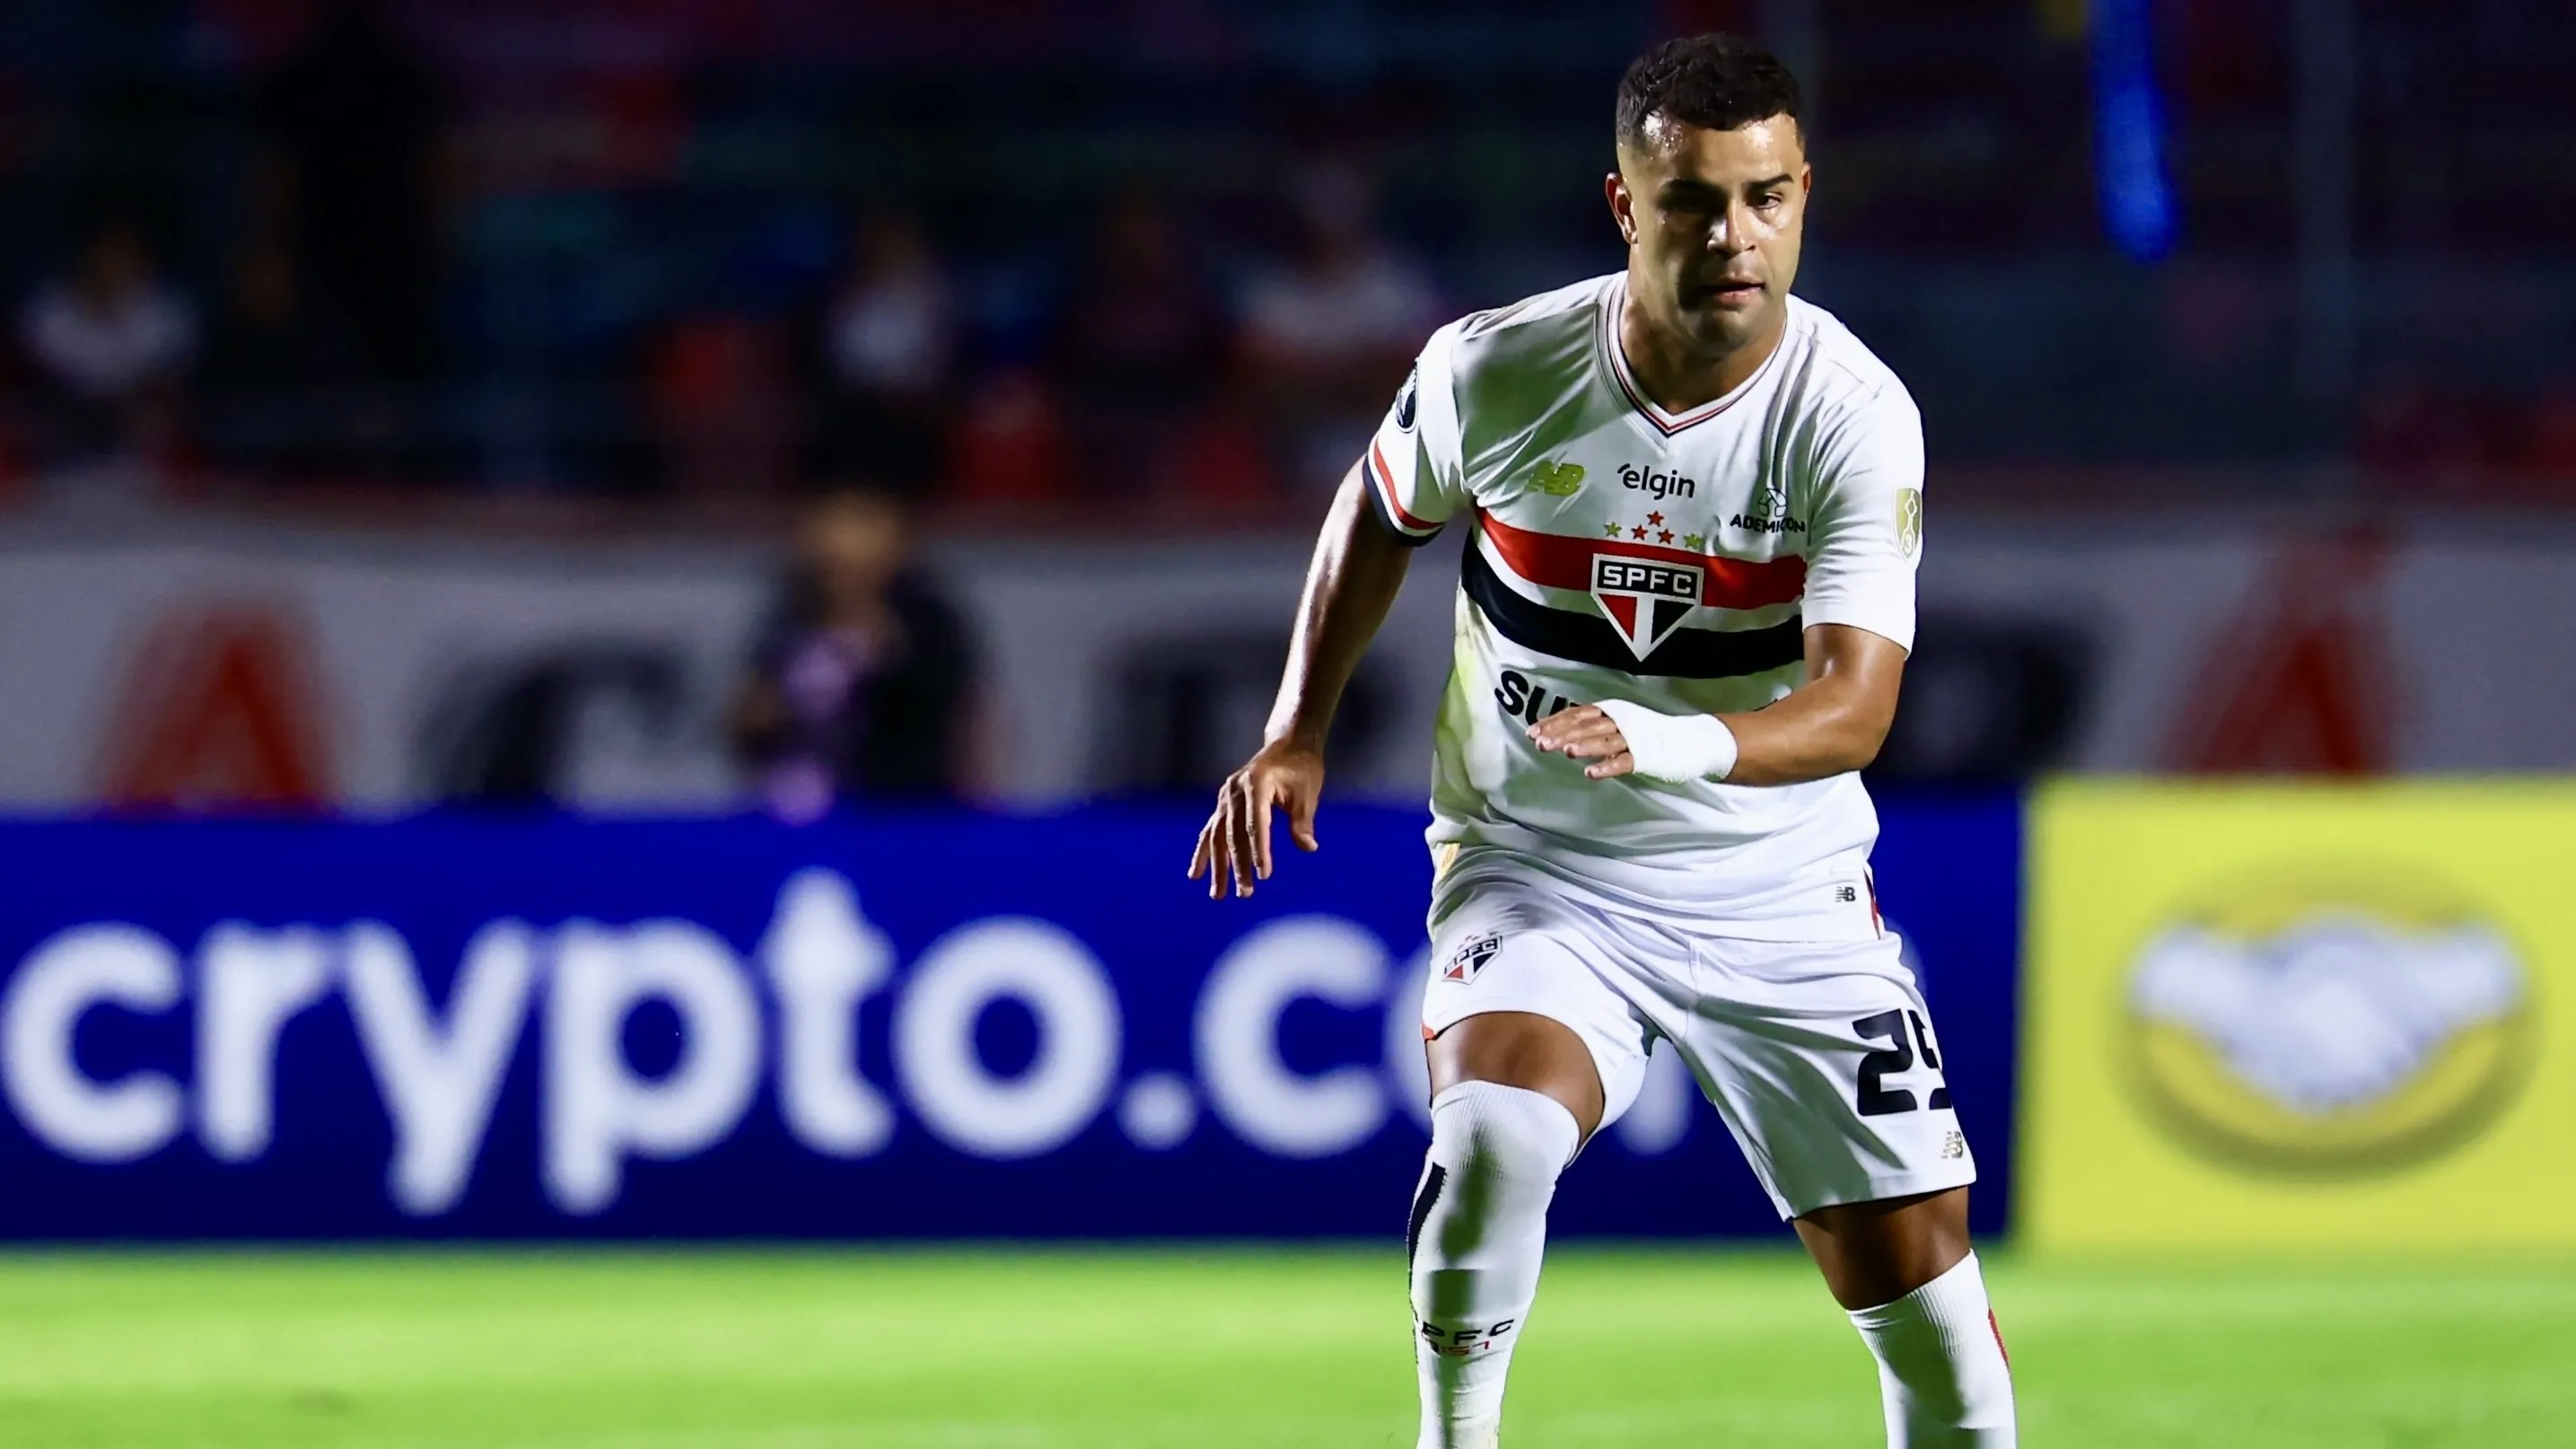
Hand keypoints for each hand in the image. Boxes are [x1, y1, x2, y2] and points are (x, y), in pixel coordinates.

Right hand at [1187, 738, 1324, 898]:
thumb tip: (1308, 848)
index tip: (1265, 875)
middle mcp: (1235, 790)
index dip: (1260, 850)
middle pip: (1234, 834)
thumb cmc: (1302, 768)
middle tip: (1245, 893)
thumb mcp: (1307, 792)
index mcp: (1256, 783)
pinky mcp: (1223, 802)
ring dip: (1217, 866)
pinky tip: (1195, 874)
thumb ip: (1303, 821)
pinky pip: (1210, 830)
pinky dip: (1203, 852)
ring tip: (1217, 894)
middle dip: (1238, 866)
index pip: (1256, 824)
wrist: (1288, 744)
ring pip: (1218, 836)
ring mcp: (1225, 796)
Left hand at [1528, 705, 1634, 779]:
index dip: (1554, 722)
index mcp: (1608, 711)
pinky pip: (1623, 762)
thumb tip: (1557, 734)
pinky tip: (1591, 773)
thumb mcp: (1614, 721)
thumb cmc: (1643, 732)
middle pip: (1586, 727)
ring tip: (1567, 752)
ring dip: (1584, 746)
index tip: (1532, 732)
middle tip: (1541, 743)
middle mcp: (1618, 721)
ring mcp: (1632, 738)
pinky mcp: (1644, 757)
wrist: (1683, 738)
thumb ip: (1589, 726)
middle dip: (1562, 734)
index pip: (1576, 714)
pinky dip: (1606, 767)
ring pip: (1604, 741)